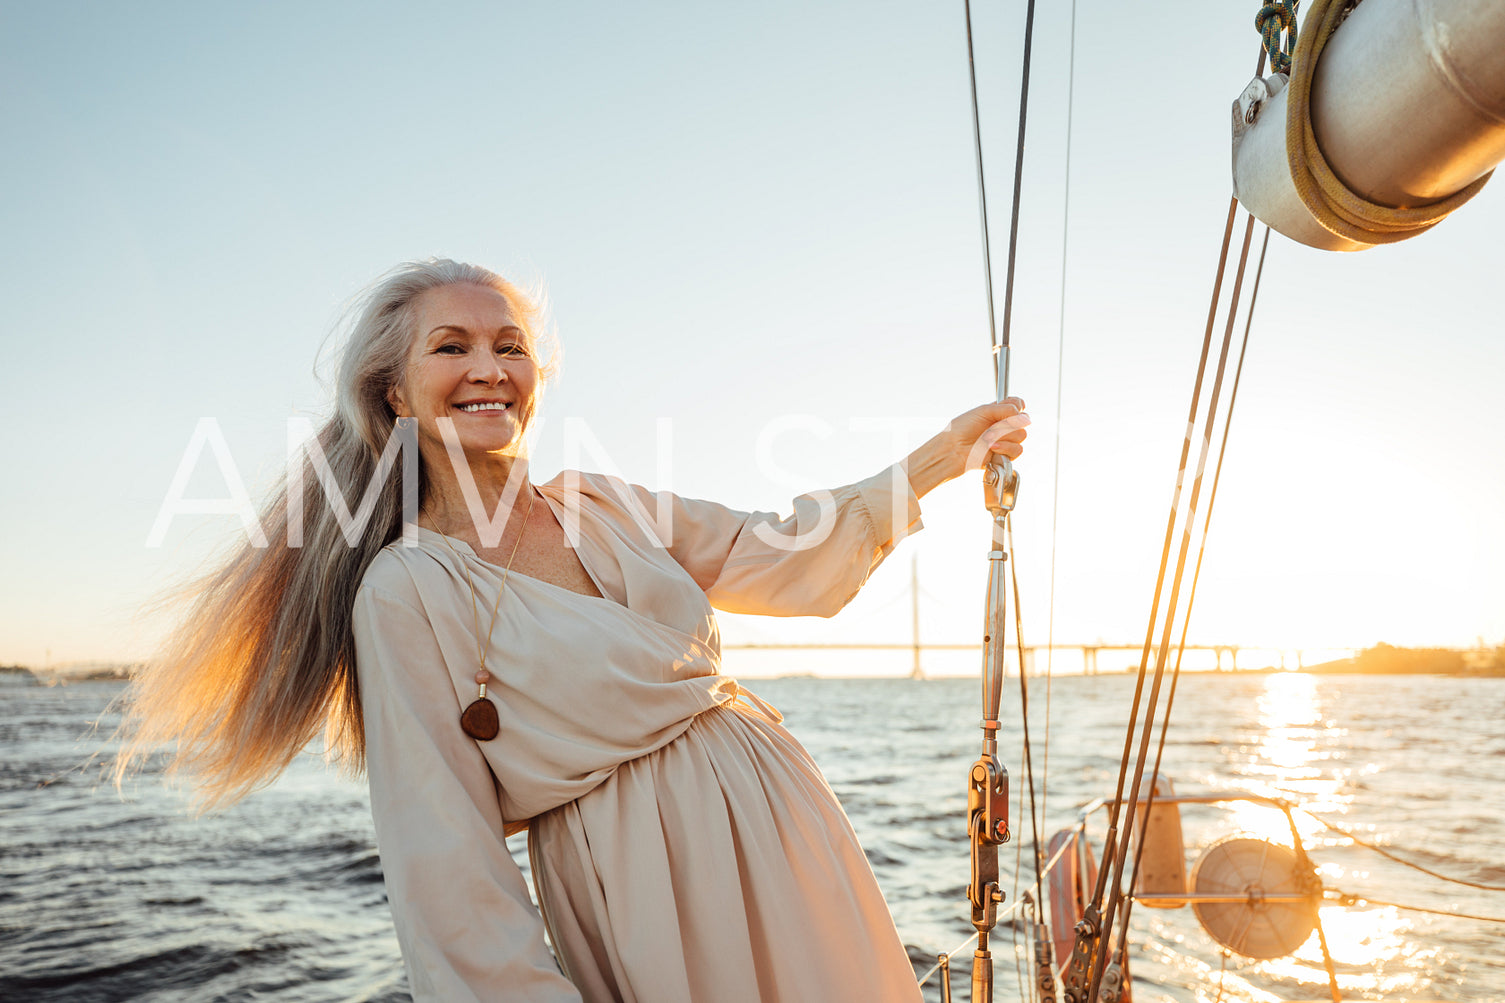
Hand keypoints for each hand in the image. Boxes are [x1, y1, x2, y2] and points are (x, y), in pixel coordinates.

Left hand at [903, 397, 1028, 497]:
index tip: (1009, 410)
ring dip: (1003, 435)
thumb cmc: (962, 429)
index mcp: (998, 412)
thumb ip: (1005, 409)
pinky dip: (1005, 447)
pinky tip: (992, 447)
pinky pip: (1017, 449)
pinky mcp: (1005, 455)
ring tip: (987, 438)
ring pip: (1021, 435)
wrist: (954, 449)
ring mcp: (1005, 440)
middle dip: (1007, 423)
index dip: (1017, 406)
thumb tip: (1023, 415)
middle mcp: (1004, 425)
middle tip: (990, 427)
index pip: (1018, 405)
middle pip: (1024, 420)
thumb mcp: (983, 411)